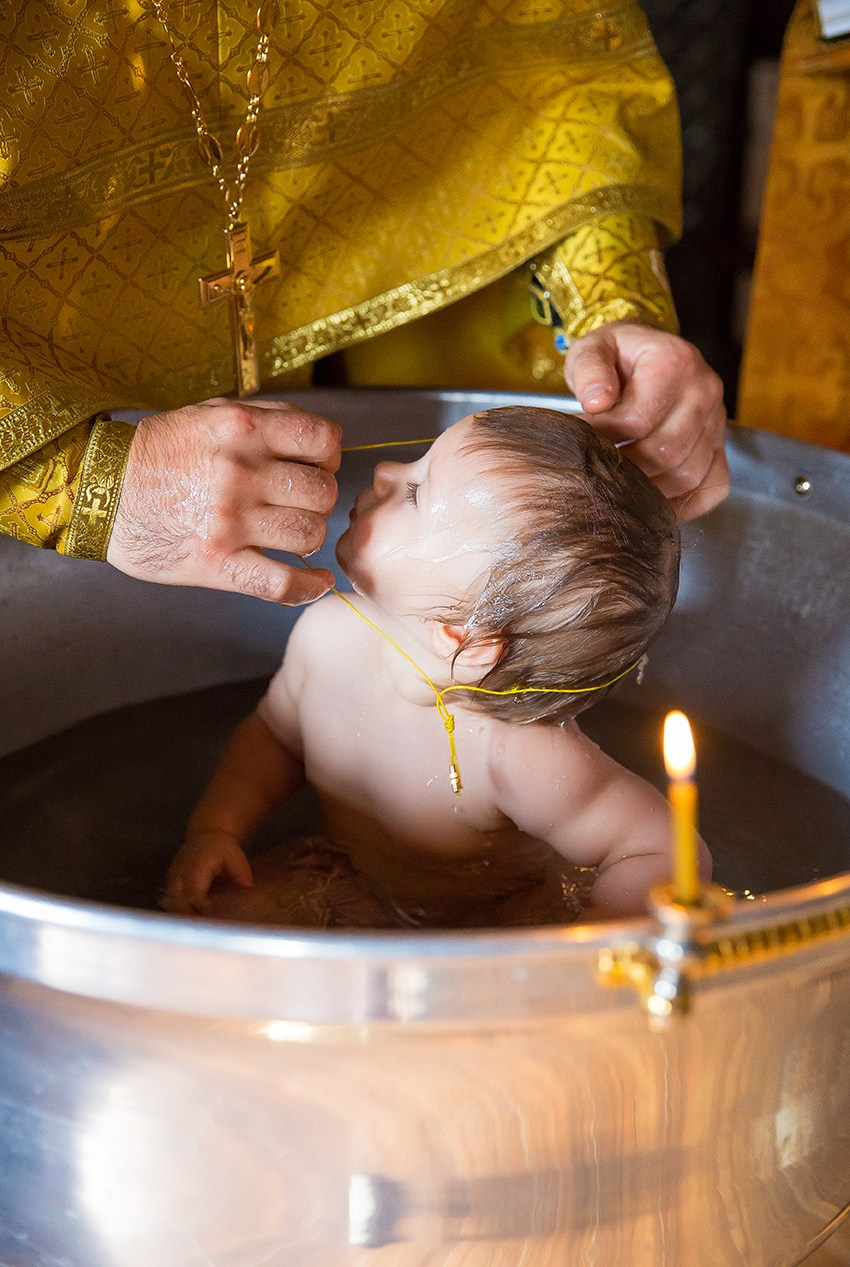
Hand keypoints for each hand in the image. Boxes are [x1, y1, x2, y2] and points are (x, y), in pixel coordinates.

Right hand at [108, 398, 340, 602]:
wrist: (100, 491)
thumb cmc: (157, 452)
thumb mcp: (209, 415)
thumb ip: (264, 419)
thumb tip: (318, 438)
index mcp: (241, 430)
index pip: (322, 440)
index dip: (328, 455)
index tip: (317, 465)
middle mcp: (240, 473)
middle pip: (321, 491)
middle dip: (319, 499)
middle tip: (301, 504)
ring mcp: (229, 522)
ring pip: (309, 534)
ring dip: (310, 537)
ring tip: (295, 535)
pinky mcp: (217, 563)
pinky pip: (282, 583)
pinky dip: (309, 587)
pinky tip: (317, 583)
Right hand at [162, 830, 253, 914]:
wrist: (206, 836)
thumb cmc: (222, 848)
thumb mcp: (235, 856)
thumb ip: (240, 872)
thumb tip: (248, 885)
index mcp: (195, 866)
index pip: (194, 894)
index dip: (203, 907)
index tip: (214, 916)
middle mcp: (179, 873)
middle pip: (178, 903)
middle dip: (191, 916)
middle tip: (206, 926)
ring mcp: (172, 878)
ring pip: (172, 904)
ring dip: (184, 915)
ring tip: (200, 923)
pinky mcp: (170, 882)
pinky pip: (171, 901)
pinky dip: (180, 910)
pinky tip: (193, 917)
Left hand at [564, 322, 729, 520]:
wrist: (648, 354)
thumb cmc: (617, 356)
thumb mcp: (594, 349)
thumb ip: (588, 370)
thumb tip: (596, 402)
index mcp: (674, 362)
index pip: (637, 420)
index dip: (603, 440)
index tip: (579, 444)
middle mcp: (704, 391)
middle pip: (665, 453)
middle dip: (625, 470)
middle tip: (597, 472)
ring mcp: (717, 421)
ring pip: (688, 475)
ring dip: (650, 491)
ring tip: (618, 486)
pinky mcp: (721, 445)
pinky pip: (713, 487)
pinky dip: (684, 504)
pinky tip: (652, 501)